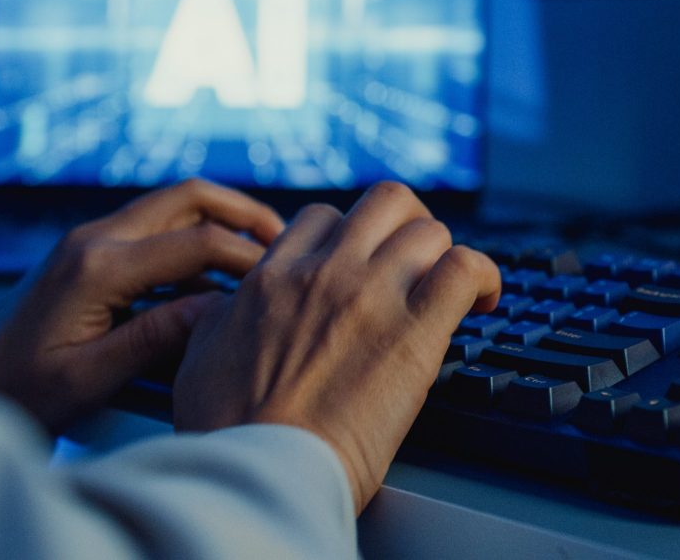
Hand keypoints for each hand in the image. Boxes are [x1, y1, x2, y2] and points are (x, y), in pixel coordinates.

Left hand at [0, 179, 284, 432]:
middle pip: (189, 196)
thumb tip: (219, 308)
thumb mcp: (87, 379)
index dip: (248, 257)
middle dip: (244, 213)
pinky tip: (217, 278)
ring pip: (174, 205)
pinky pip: (155, 229)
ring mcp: (89, 240)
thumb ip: (155, 340)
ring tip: (263, 257)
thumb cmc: (16, 391)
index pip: (197, 241)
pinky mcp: (88, 252)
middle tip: (286, 241)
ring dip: (221, 221)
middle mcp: (94, 239)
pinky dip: (195, 241)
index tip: (281, 283)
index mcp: (97, 268)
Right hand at [172, 181, 500, 511]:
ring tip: (450, 287)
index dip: (350, 235)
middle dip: (408, 225)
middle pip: (385, 203)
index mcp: (272, 277)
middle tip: (416, 261)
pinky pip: (465, 269)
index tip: (363, 262)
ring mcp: (371, 296)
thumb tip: (223, 310)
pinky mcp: (415, 334)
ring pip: (428, 229)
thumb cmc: (225, 435)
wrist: (259, 475)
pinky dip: (482, 275)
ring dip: (444, 254)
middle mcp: (324, 273)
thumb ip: (215, 320)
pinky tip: (483, 299)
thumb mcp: (197, 358)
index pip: (323, 217)